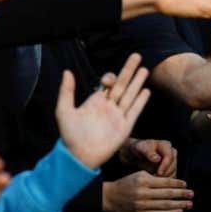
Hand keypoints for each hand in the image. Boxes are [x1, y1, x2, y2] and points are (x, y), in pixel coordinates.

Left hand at [55, 53, 150, 168]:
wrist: (79, 156)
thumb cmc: (69, 136)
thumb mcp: (64, 110)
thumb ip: (66, 91)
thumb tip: (67, 71)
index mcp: (95, 101)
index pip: (108, 83)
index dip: (110, 76)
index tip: (108, 78)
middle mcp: (109, 107)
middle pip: (123, 84)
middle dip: (130, 70)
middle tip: (137, 55)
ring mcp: (118, 116)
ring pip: (130, 95)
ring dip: (138, 82)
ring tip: (145, 69)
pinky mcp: (125, 127)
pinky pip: (135, 111)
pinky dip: (140, 101)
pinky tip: (146, 91)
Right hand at [102, 171, 192, 211]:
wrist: (110, 197)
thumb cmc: (126, 184)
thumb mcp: (139, 175)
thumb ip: (154, 178)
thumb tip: (172, 183)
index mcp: (143, 180)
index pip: (165, 182)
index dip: (177, 183)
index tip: (185, 184)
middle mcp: (143, 192)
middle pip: (167, 194)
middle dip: (182, 194)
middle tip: (192, 194)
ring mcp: (142, 204)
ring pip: (164, 205)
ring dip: (179, 205)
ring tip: (188, 204)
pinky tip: (178, 211)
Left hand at [121, 138, 177, 177]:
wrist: (136, 155)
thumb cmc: (138, 150)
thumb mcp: (140, 148)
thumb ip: (148, 152)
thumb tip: (157, 159)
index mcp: (165, 145)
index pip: (169, 156)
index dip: (165, 165)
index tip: (159, 173)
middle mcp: (171, 152)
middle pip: (173, 165)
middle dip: (166, 173)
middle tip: (156, 179)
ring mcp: (172, 161)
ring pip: (173, 172)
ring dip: (165, 178)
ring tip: (155, 181)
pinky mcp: (171, 169)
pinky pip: (171, 176)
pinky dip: (165, 181)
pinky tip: (157, 183)